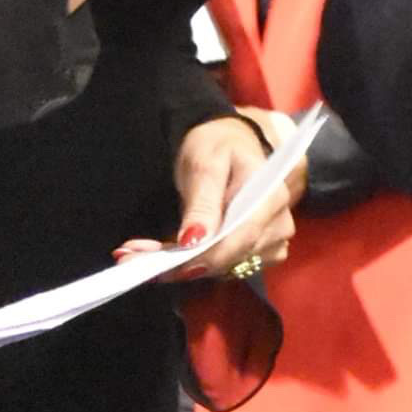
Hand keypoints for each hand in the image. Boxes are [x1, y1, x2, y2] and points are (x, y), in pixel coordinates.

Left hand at [154, 109, 298, 279]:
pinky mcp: (258, 252)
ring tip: (142, 256)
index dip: (207, 257)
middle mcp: (278, 224)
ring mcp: (271, 241)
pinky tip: (167, 256)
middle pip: (232, 258)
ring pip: (225, 268)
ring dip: (184, 266)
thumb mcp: (204, 164)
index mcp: (271, 197)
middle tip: (133, 259)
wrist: (228, 143)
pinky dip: (194, 265)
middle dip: (185, 263)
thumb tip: (194, 242)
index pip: (242, 238)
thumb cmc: (217, 146)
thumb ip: (202, 203)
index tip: (170, 266)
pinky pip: (225, 268)